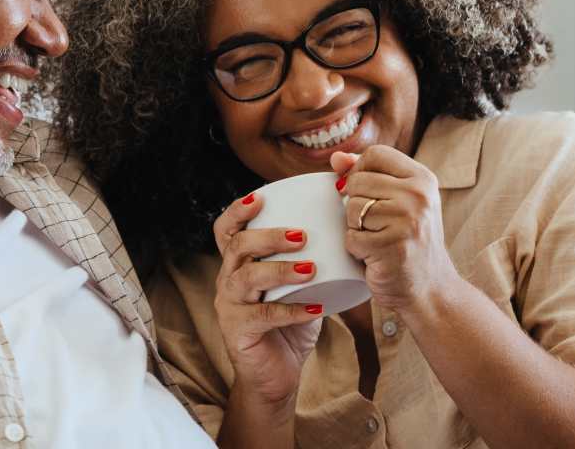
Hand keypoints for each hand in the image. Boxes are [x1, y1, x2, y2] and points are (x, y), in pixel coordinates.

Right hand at [211, 192, 324, 406]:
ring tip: (311, 268)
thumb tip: (348, 234)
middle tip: (302, 235)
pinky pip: (263, 316)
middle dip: (269, 236)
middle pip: (238, 246)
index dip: (238, 211)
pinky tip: (316, 308)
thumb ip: (311, 264)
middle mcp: (227, 282)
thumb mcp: (298, 289)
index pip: (226, 230)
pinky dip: (292, 310)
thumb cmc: (288, 328)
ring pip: (246, 277)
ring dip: (280, 269)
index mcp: (238, 266)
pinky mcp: (238, 332)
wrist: (274, 377)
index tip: (261, 197)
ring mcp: (230, 307)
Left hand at [331, 146, 462, 313]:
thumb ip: (369, 174)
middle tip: (377, 225)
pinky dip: (356, 250)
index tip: (367, 193)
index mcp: (423, 179)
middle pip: (357, 181)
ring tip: (378, 239)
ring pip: (351, 209)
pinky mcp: (391, 247)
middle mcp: (418, 196)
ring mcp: (406, 221)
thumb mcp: (399, 201)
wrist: (429, 289)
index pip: (375, 154)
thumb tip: (336, 157)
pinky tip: (376, 256)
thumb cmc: (409, 242)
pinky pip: (351, 237)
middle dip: (356, 205)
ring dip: (356, 228)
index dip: (359, 171)